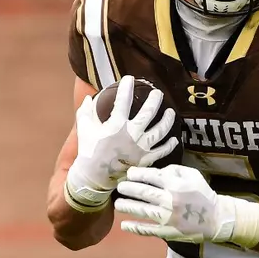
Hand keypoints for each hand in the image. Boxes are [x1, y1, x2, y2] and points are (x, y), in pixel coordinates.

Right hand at [63, 76, 177, 210]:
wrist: (94, 178)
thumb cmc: (89, 152)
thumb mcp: (84, 129)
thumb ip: (86, 111)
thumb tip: (88, 98)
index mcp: (116, 124)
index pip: (124, 100)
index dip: (127, 87)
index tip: (130, 79)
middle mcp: (132, 134)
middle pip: (149, 113)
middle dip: (154, 100)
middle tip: (157, 93)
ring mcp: (141, 147)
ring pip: (160, 130)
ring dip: (167, 120)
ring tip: (171, 112)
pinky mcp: (146, 159)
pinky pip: (162, 151)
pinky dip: (169, 145)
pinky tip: (174, 138)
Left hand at [115, 164, 258, 247]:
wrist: (216, 218)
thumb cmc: (202, 194)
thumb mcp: (192, 175)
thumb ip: (173, 170)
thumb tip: (154, 172)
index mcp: (176, 184)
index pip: (150, 176)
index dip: (136, 174)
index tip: (129, 174)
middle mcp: (170, 200)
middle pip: (143, 193)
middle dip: (128, 189)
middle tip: (119, 187)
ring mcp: (168, 218)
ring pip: (142, 211)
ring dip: (127, 207)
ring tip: (118, 204)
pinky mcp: (167, 232)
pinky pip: (148, 230)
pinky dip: (135, 228)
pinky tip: (124, 224)